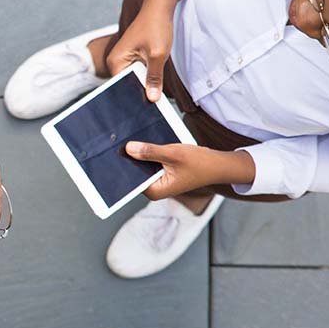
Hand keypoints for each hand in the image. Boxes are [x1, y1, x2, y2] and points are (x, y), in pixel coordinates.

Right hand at [105, 0, 179, 100]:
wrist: (159, 8)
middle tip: (154, 106)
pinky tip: (156, 84)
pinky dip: (147, 78)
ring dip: (145, 85)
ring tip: (155, 95)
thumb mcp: (158, 54)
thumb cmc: (156, 26)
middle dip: (140, 93)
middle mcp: (115, 62)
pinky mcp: (132, 58)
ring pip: (134, 80)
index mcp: (115, 61)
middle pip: (127, 86)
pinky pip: (138, 73)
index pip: (121, 88)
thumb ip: (154, 77)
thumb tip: (152, 98)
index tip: (146, 111)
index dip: (134, 98)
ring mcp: (123, 60)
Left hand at [125, 140, 255, 199]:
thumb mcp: (174, 154)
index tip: (110, 151)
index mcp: (155, 190)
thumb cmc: (200, 163)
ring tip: (126, 136)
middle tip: (115, 140)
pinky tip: (141, 138)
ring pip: (141, 165)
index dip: (121, 164)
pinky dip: (147, 151)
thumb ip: (150, 151)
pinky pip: (149, 161)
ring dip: (138, 153)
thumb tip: (128, 148)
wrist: (218, 165)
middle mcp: (154, 188)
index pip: (129, 179)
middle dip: (129, 157)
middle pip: (134, 171)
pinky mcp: (162, 172)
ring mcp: (158, 180)